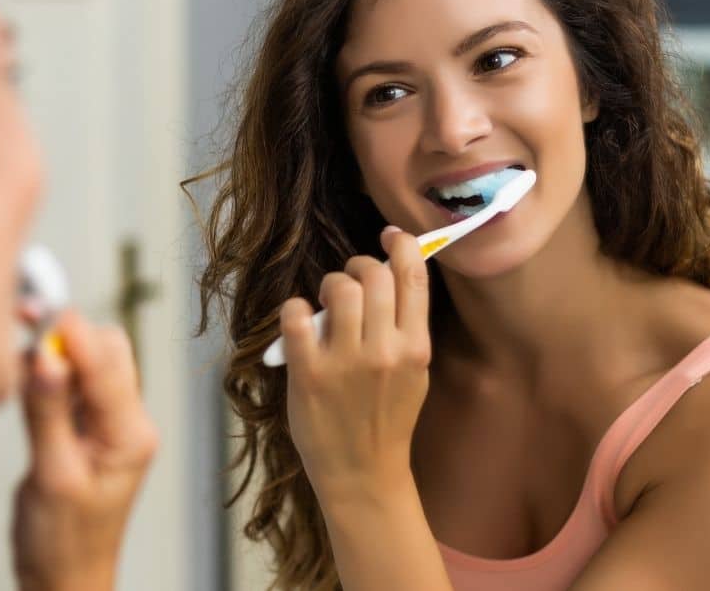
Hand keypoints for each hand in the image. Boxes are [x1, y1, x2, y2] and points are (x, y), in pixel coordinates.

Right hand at [11, 311, 158, 590]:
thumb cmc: (63, 542)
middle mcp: (127, 422)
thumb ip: (48, 413)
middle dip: (66, 334)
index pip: (108, 363)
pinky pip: (71, 386)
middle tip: (23, 322)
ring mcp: (109, 424)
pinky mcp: (87, 429)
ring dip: (54, 353)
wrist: (63, 577)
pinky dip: (47, 375)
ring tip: (18, 357)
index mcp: (131, 433)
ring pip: (88, 364)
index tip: (38, 310)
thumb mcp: (52, 476)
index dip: (72, 332)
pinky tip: (22, 379)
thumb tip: (45, 357)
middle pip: (107, 351)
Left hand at [280, 226, 430, 502]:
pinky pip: (295, 316)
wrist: (363, 472)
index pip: (413, 275)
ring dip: (329, 285)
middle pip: (373, 273)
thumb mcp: (415, 372)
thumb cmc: (387, 417)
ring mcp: (345, 362)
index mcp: (415, 347)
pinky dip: (294, 310)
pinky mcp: (309, 374)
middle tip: (349, 284)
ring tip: (325, 304)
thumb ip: (406, 326)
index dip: (401, 244)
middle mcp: (384, 350)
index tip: (389, 236)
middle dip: (358, 267)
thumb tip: (391, 271)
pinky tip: (299, 320)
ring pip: (338, 288)